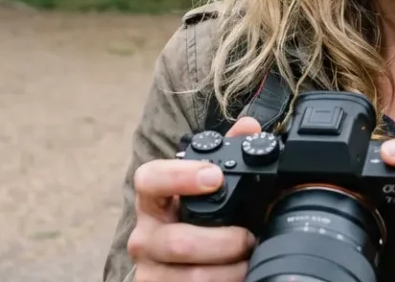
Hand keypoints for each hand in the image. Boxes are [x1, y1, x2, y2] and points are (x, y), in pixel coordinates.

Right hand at [126, 117, 262, 281]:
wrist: (174, 265)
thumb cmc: (193, 219)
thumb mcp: (206, 188)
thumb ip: (227, 153)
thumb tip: (249, 127)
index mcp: (153, 200)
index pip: (150, 180)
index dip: (180, 177)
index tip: (215, 176)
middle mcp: (145, 236)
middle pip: (178, 242)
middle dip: (223, 242)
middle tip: (249, 237)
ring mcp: (150, 269)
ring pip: (190, 276)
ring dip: (229, 271)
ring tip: (249, 261)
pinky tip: (238, 276)